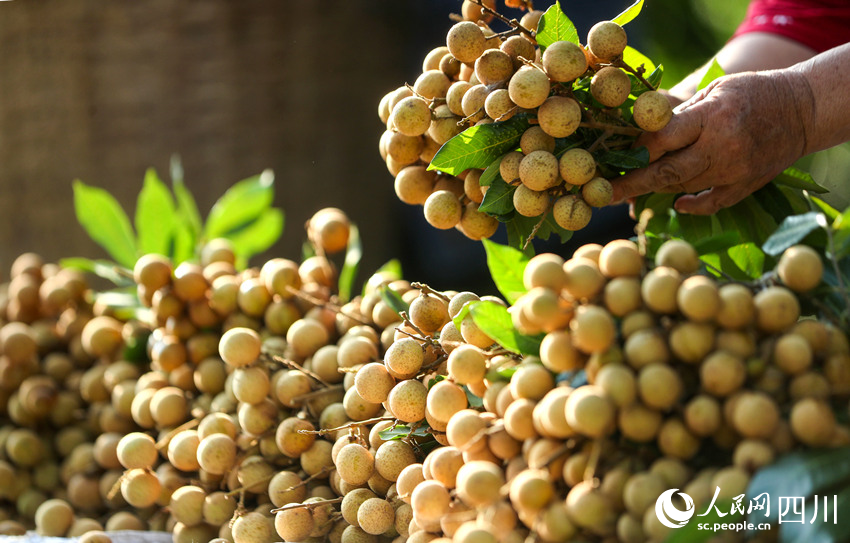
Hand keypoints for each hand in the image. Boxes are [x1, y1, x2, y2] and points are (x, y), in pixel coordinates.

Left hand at [611, 71, 810, 213]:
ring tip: (635, 187)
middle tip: (602, 193)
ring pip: (683, 188)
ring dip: (658, 187)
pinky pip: (709, 204)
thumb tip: (637, 136)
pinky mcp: (745, 186)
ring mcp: (735, 171)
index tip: (613, 158)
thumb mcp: (714, 90)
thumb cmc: (750, 93)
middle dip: (631, 184)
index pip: (663, 139)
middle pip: (668, 172)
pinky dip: (690, 205)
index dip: (636, 151)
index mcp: (713, 117)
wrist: (802, 109)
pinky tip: (677, 201)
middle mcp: (723, 147)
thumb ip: (679, 115)